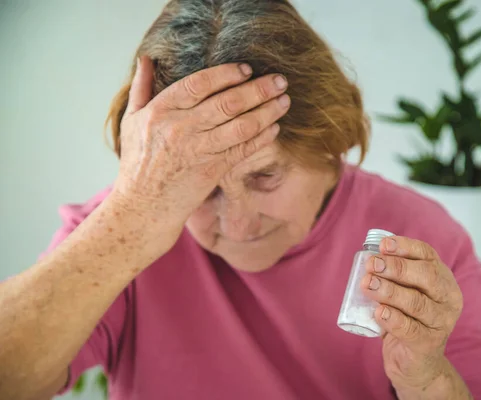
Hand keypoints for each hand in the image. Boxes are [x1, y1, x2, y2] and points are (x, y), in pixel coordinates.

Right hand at [112, 56, 290, 227]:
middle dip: (259, 89)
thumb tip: (145, 58)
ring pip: (241, 126)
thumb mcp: (131, 121)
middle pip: (228, 103)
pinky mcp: (212, 170)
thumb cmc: (137, 162)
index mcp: (161, 110)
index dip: (226, 74)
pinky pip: (243, 150)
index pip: (199, 83)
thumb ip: (141, 88)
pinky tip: (274, 128)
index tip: (247, 69)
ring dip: (267, 112)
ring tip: (284, 101)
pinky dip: (261, 138)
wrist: (143, 206)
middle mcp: (181, 128)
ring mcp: (198, 150)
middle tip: (280, 80)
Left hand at [361, 236, 465, 396]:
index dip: (405, 247)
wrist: (416, 362)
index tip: (383, 245)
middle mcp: (448, 299)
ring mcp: (441, 323)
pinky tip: (379, 312)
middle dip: (396, 267)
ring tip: (368, 284)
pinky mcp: (429, 344)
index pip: (428, 255)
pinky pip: (410, 329)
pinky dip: (392, 318)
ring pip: (416, 302)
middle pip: (426, 276)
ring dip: (389, 291)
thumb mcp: (404, 293)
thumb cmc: (407, 319)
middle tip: (372, 265)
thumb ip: (393, 276)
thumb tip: (369, 258)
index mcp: (443, 279)